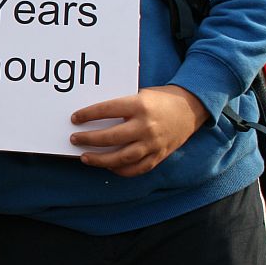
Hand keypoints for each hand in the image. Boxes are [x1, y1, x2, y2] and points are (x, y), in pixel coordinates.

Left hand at [70, 85, 208, 176]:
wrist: (191, 108)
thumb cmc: (160, 100)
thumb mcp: (140, 95)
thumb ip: (121, 106)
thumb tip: (93, 117)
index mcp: (139, 105)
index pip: (107, 110)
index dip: (88, 115)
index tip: (74, 119)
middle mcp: (146, 126)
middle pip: (111, 137)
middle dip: (89, 139)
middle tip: (74, 139)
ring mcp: (153, 143)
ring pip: (122, 157)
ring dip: (100, 159)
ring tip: (85, 157)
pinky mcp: (159, 155)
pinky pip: (137, 168)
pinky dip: (121, 170)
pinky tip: (108, 166)